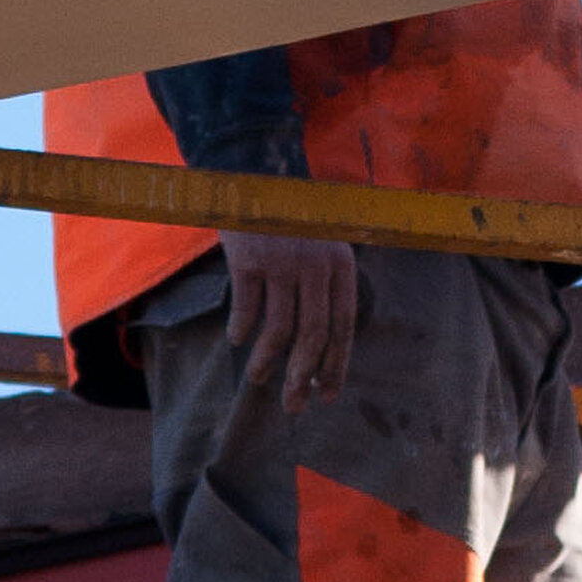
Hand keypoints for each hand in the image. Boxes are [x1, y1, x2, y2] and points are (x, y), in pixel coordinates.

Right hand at [220, 239, 359, 414]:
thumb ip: (324, 291)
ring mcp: (283, 262)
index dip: (336, 365)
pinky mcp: (250, 258)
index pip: (343, 327)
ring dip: (267, 361)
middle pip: (313, 334)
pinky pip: (247, 307)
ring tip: (257, 379)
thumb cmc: (292, 222)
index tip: (326, 396)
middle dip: (303, 376)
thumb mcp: (322, 250)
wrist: (257, 176)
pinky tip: (238, 339)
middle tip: (292, 405)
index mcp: (341, 266)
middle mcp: (317, 265)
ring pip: (278, 328)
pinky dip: (242, 328)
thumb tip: (318, 352)